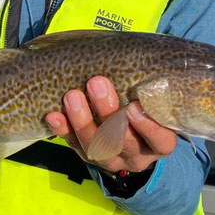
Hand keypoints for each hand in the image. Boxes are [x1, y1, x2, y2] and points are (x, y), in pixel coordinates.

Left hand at [45, 76, 177, 172]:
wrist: (126, 129)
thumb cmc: (142, 103)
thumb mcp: (151, 99)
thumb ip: (147, 86)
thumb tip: (136, 56)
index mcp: (158, 143)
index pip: (160, 141)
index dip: (147, 127)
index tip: (133, 106)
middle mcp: (137, 155)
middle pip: (124, 141)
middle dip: (108, 112)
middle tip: (97, 83)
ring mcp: (111, 159)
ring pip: (96, 147)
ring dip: (82, 120)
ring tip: (72, 95)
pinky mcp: (88, 155)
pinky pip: (73, 145)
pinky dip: (63, 129)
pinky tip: (54, 115)